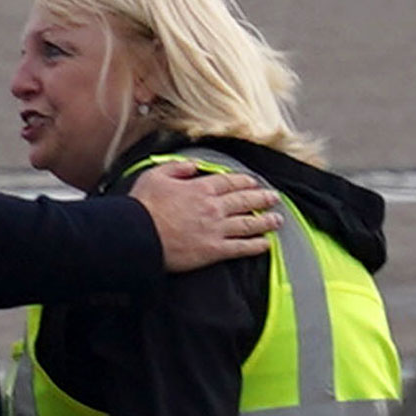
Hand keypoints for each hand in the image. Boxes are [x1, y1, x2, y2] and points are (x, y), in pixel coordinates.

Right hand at [129, 160, 280, 272]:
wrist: (138, 235)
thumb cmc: (143, 206)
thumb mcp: (155, 176)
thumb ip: (176, 168)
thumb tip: (192, 166)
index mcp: (200, 188)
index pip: (229, 182)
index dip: (244, 182)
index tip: (254, 183)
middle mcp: (213, 207)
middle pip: (244, 201)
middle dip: (262, 198)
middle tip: (274, 198)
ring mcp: (216, 229)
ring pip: (248, 224)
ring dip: (265, 221)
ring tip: (277, 220)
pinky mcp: (213, 250)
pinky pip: (241, 248)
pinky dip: (256, 246)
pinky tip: (266, 244)